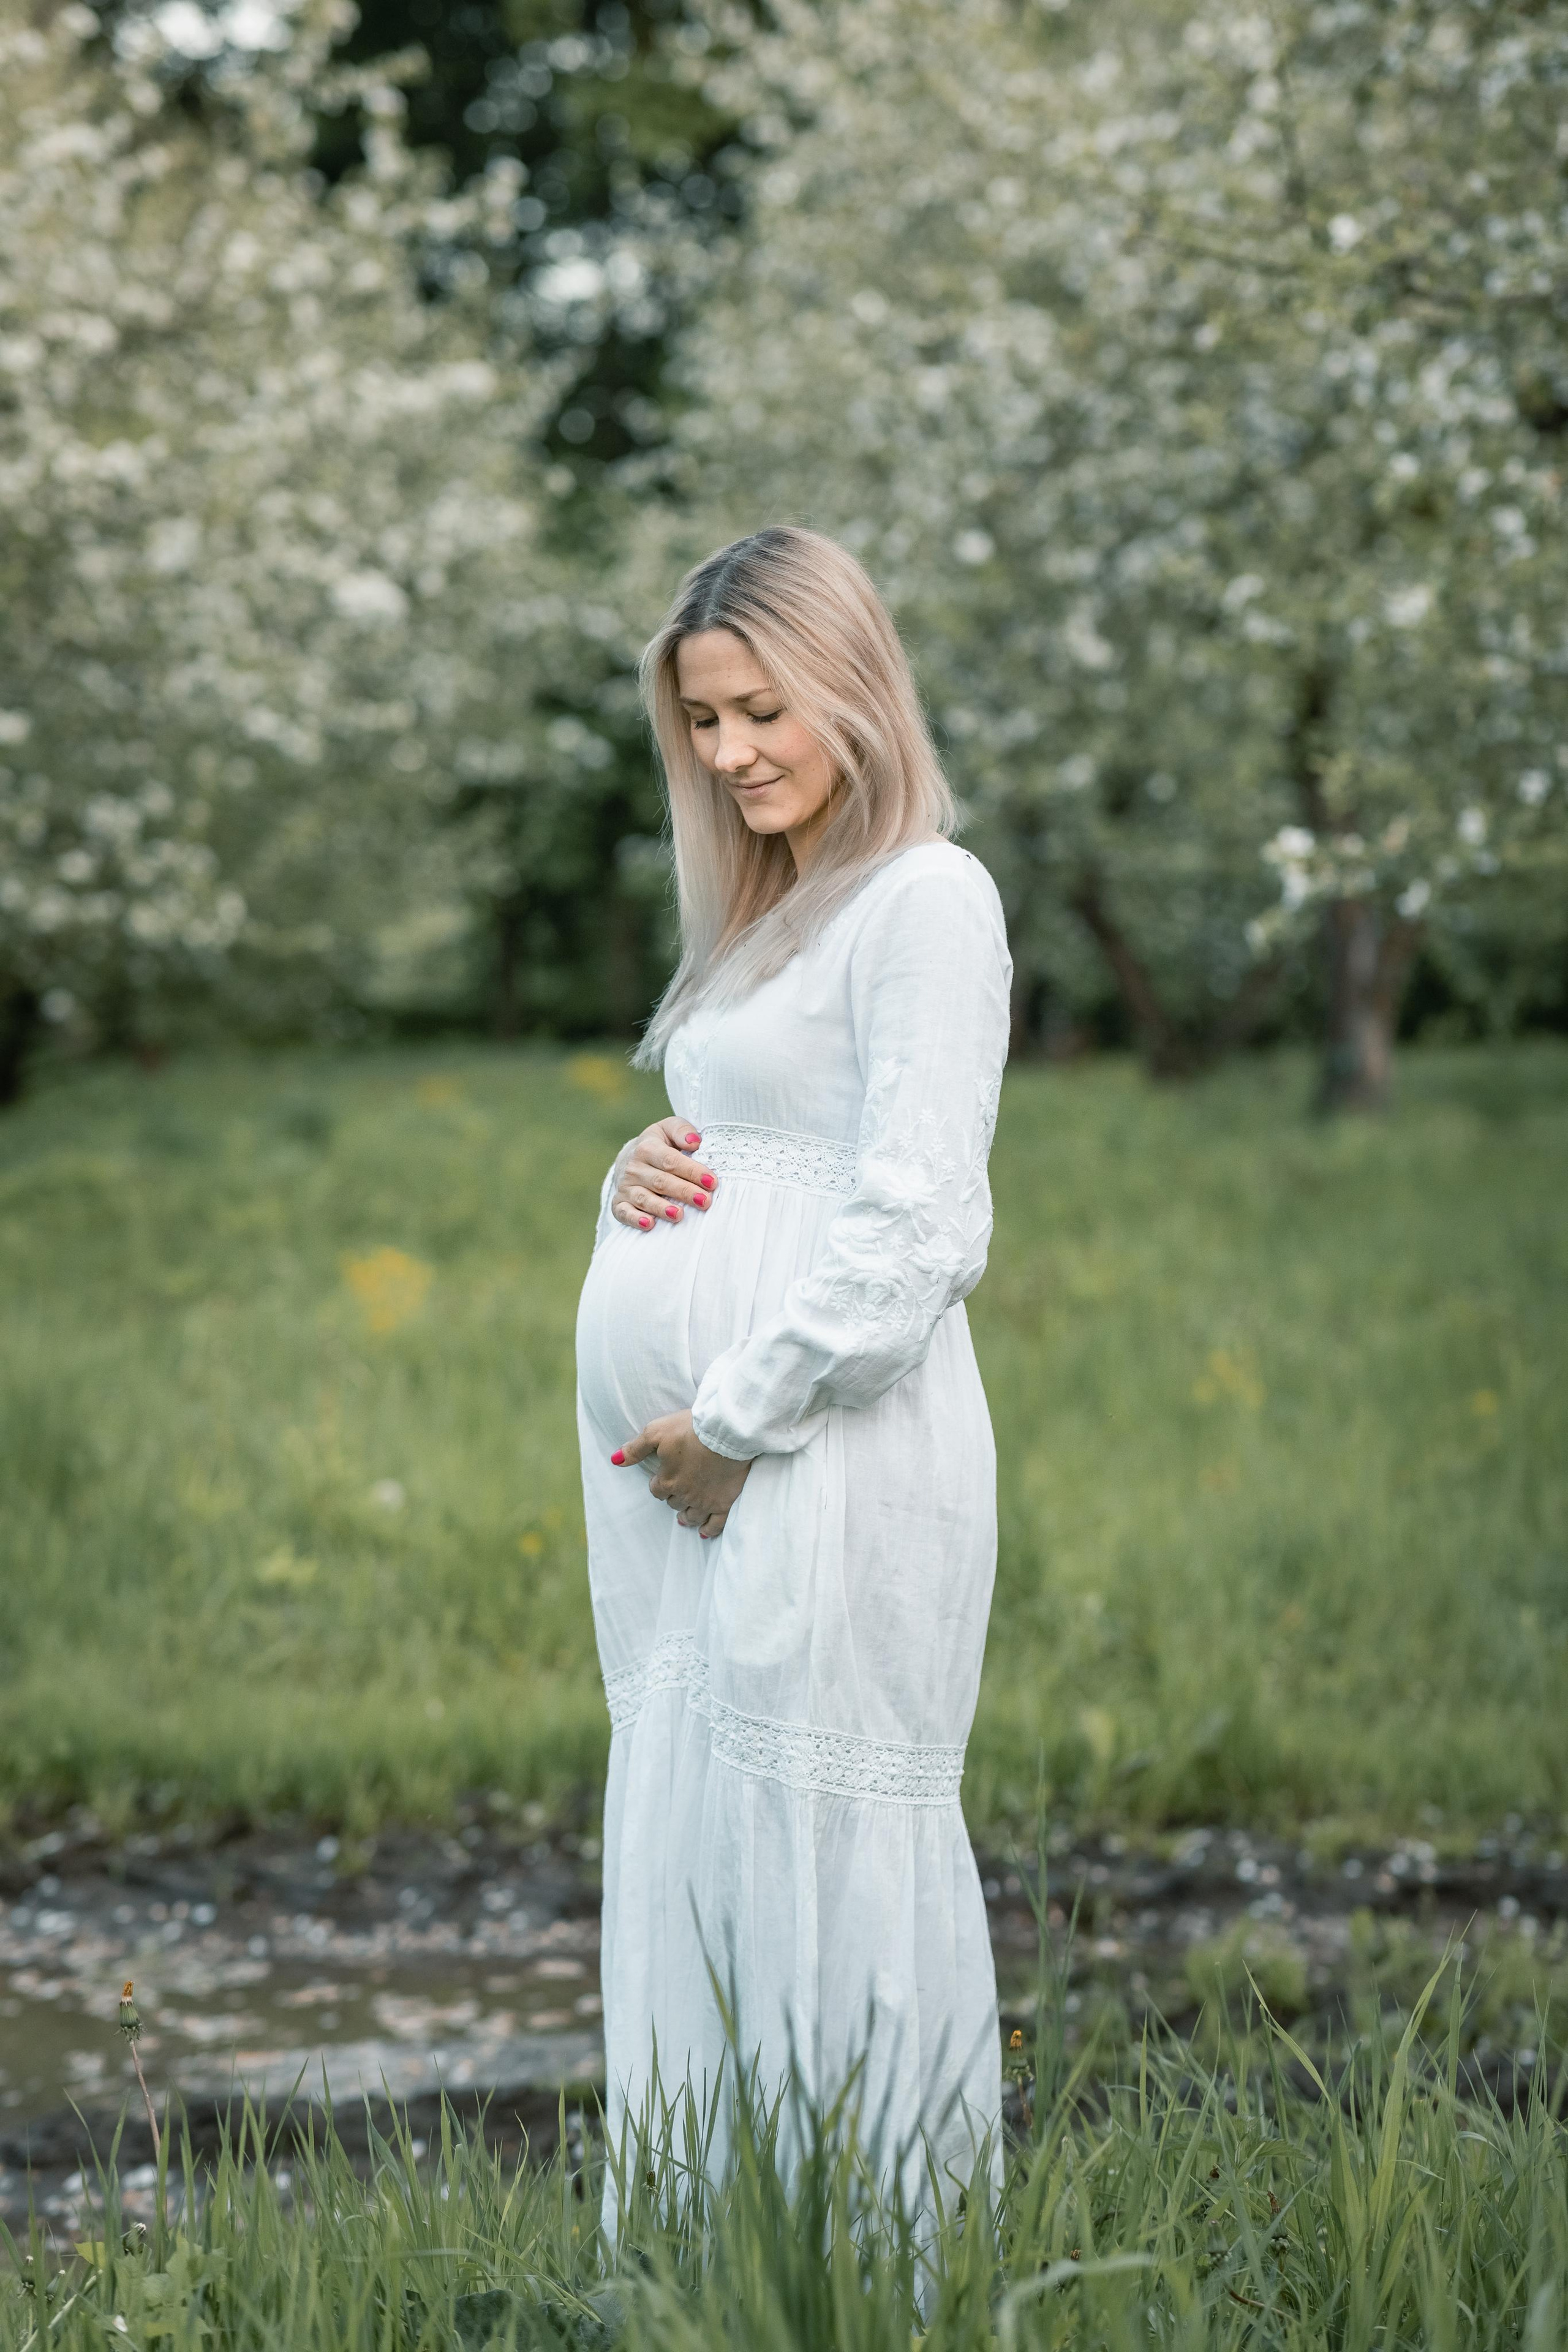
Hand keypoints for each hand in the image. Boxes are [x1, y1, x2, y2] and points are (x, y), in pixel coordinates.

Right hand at [611, 1115, 716, 1230]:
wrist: (628, 1159)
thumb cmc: (658, 1145)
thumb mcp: (668, 1129)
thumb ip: (682, 1131)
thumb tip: (695, 1142)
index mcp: (647, 1148)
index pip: (671, 1161)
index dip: (692, 1171)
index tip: (712, 1181)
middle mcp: (634, 1168)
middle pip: (661, 1181)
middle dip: (684, 1192)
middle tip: (705, 1201)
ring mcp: (626, 1187)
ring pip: (644, 1199)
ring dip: (661, 1208)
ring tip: (679, 1215)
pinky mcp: (619, 1203)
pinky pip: (624, 1213)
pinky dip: (635, 1219)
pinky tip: (650, 1224)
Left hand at [612, 1410, 750, 1537]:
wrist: (726, 1432)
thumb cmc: (690, 1429)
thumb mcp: (657, 1432)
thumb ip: (636, 1448)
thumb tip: (615, 1460)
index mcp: (667, 1480)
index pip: (656, 1490)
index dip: (658, 1484)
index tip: (662, 1478)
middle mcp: (685, 1495)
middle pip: (674, 1503)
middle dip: (673, 1498)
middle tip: (676, 1492)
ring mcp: (705, 1501)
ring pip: (691, 1516)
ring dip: (686, 1517)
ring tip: (683, 1518)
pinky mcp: (725, 1502)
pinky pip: (716, 1524)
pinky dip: (709, 1530)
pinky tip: (703, 1532)